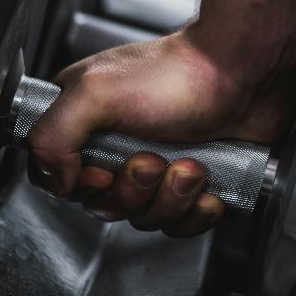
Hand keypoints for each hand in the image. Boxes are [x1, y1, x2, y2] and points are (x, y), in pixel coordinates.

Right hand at [27, 28, 295, 235]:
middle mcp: (116, 143)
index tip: (103, 172)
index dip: (80, 186)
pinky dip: (196, 210)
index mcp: (85, 120)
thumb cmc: (177, 73)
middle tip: (152, 159)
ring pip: (144, 216)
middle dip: (133, 190)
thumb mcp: (95, 92)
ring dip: (170, 197)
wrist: (244, 72)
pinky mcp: (191, 181)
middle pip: (103, 204)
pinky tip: (208, 182)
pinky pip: (181, 223)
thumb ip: (52, 135)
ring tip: (189, 164)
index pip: (56, 177)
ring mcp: (156, 164)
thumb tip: (57, 180)